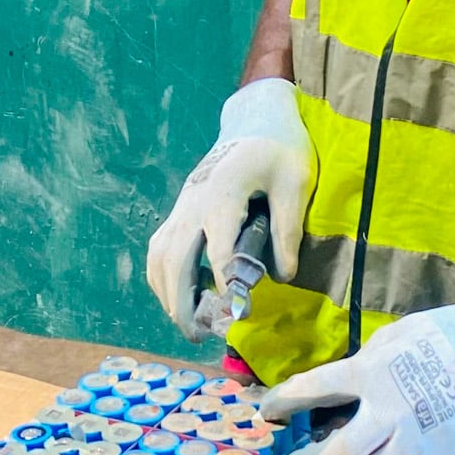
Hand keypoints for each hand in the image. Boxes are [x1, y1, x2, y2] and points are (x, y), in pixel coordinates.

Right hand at [145, 78, 316, 340]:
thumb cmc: (280, 149)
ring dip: (167, 294)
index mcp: (224, 192)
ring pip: (160, 255)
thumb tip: (283, 276)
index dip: (225, 283)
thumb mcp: (295, 182)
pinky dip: (163, 277)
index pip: (218, 247)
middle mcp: (194, 201)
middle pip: (176, 257)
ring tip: (188, 324)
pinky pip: (160, 248)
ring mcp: (182, 205)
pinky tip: (179, 299)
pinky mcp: (180, 210)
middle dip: (182, 300)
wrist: (255, 120)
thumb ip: (288, 228)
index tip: (237, 311)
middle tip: (199, 334)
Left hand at [261, 288, 454, 454]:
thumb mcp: (388, 341)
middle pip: (342, 454)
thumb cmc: (438, 338)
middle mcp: (395, 412)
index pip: (315, 389)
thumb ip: (357, 370)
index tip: (269, 411)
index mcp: (376, 373)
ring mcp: (419, 442)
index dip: (285, 402)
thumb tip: (325, 395)